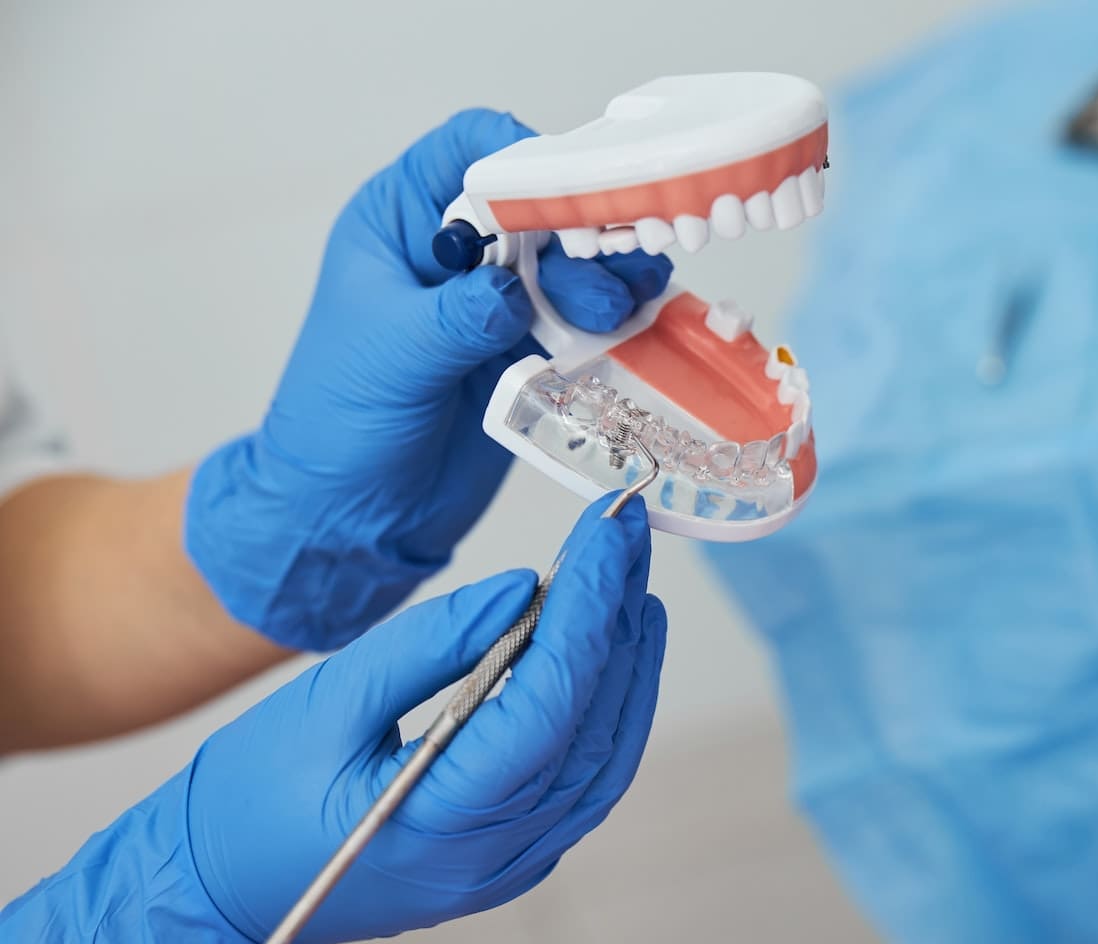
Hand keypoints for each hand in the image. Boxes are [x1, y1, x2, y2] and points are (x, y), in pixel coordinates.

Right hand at [0, 495, 664, 943]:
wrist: (217, 897)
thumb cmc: (251, 798)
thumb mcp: (326, 704)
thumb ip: (431, 646)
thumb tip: (526, 591)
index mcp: (443, 820)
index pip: (551, 704)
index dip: (591, 612)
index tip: (609, 534)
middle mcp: (495, 856)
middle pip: (594, 729)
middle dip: (620, 626)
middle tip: (629, 540)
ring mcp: (510, 867)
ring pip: (604, 761)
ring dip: (628, 671)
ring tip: (632, 589)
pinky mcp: (510, 861)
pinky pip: (584, 785)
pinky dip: (607, 716)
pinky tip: (613, 659)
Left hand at [186, 109, 672, 650]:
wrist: (353, 517)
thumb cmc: (337, 425)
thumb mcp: (389, 358)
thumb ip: (455, 316)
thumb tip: (512, 289)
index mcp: (399, 225)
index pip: (467, 151)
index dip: (521, 156)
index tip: (571, 191)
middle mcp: (454, 255)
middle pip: (538, 208)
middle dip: (582, 234)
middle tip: (608, 283)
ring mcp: (494, 306)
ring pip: (572, 264)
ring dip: (610, 279)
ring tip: (628, 309)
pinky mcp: (529, 356)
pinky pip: (585, 324)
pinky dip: (617, 325)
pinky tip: (639, 332)